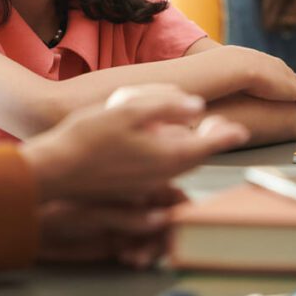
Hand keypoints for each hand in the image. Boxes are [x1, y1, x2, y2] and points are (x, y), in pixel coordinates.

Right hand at [20, 88, 248, 201]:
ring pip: (177, 168)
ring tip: (190, 134)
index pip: (207, 146)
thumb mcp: (127, 110)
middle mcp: (161, 175)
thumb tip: (196, 106)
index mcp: (166, 156)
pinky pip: (159, 176)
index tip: (241, 130)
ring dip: (189, 152)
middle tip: (219, 126)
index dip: (226, 136)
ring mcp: (145, 186)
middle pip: (194, 158)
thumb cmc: (87, 138)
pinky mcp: (129, 189)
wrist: (54, 171)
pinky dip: (168, 162)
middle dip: (210, 142)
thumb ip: (165, 105)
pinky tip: (156, 150)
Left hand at [37, 187, 186, 267]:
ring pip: (156, 235)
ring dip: (155, 247)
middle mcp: (133, 199)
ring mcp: (126, 220)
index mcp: (130, 179)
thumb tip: (159, 219)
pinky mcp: (118, 239)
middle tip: (167, 246)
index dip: (180, 209)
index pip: (168, 193)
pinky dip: (141, 254)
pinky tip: (131, 258)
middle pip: (167, 216)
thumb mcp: (90, 210)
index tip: (183, 226)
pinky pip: (140, 247)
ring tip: (142, 256)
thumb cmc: (52, 205)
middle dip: (171, 233)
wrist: (29, 222)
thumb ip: (125, 216)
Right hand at [221, 46, 295, 114]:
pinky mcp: (295, 90)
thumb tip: (210, 80)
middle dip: (291, 87)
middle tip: (288, 100)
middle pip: (290, 76)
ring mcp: (288, 77)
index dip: (276, 81)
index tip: (273, 91)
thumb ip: (221, 74)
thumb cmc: (224, 69)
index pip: (275, 69)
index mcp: (262, 60)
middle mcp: (278, 66)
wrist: (236, 67)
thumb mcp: (222, 69)